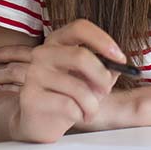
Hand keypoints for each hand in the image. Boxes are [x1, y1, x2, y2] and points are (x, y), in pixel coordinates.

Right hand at [0, 21, 128, 142]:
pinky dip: (81, 114)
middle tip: (107, 89)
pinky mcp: (31, 97)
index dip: (103, 41)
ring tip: (91, 110)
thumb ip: (105, 68)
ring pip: (78, 87)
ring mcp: (34, 74)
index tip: (120, 58)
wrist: (41, 121)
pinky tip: (77, 116)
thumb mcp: (90, 78)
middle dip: (102, 77)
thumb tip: (118, 65)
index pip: (80, 28)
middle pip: (80, 56)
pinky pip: (68, 106)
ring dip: (93, 104)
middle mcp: (43, 53)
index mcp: (58, 41)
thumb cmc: (69, 95)